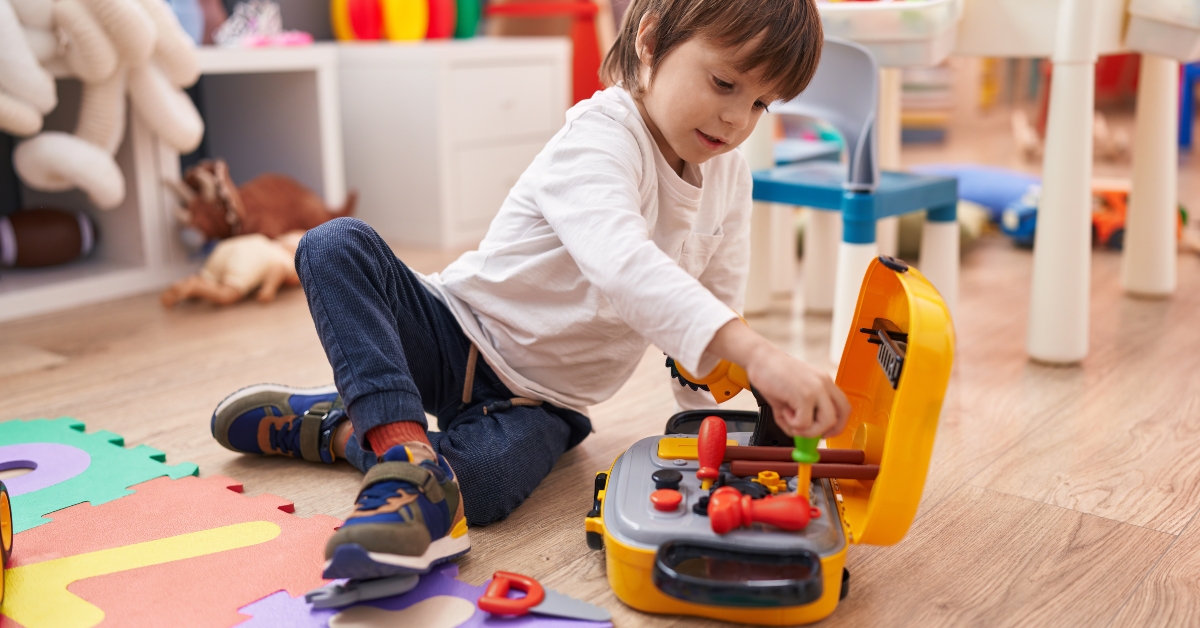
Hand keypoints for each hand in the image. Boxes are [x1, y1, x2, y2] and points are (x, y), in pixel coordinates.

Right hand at [705, 320, 850, 437]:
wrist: (759, 359)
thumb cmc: (773, 375)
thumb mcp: (792, 397)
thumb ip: (800, 416)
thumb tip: (801, 436)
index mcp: (825, 383)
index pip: (844, 408)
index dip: (837, 425)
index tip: (824, 433)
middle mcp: (825, 384)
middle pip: (840, 417)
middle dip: (824, 431)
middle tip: (806, 431)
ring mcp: (817, 388)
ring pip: (826, 423)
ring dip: (807, 430)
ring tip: (790, 418)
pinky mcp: (805, 394)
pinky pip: (805, 422)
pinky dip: (792, 424)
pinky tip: (784, 411)